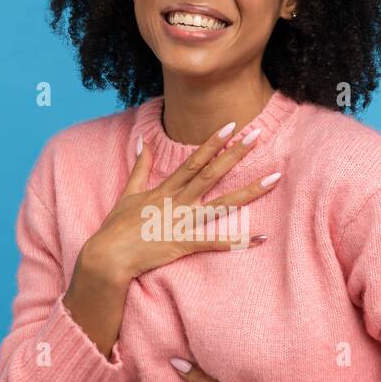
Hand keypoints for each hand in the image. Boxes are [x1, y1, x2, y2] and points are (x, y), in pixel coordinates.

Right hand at [80, 119, 280, 284]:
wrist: (106, 256)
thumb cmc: (116, 227)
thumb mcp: (128, 193)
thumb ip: (140, 167)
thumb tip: (142, 141)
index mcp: (165, 189)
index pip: (193, 160)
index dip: (213, 142)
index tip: (231, 125)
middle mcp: (176, 202)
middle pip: (211, 174)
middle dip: (235, 154)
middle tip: (257, 135)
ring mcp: (181, 223)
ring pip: (221, 205)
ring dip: (248, 192)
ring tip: (273, 179)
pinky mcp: (183, 244)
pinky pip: (215, 243)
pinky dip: (238, 241)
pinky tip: (261, 237)